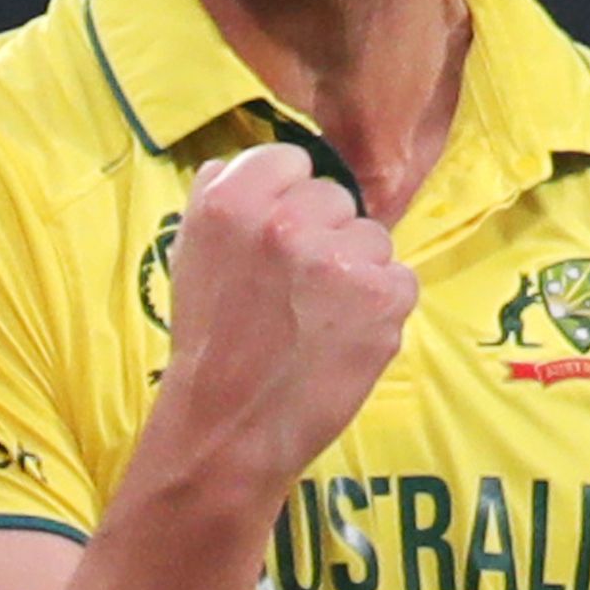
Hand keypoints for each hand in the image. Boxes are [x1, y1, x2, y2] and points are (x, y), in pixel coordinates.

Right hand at [154, 142, 417, 491]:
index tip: (280, 237)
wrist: (229, 429)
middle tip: (296, 290)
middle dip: (324, 236)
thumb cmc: (210, 346)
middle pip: (336, 198)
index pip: (290, 160)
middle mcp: (286, 222)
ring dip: (356, 272)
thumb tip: (247, 165)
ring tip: (319, 319)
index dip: (289, 199)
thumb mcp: (190, 255)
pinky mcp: (382, 297)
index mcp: (231, 201)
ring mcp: (338, 258)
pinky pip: (400, 279)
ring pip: (372, 238)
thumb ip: (221, 200)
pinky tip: (346, 338)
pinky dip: (382, 308)